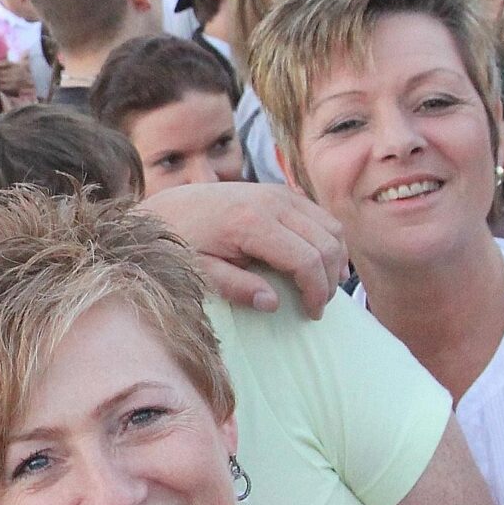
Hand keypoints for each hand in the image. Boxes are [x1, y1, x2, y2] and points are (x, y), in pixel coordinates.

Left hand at [137, 182, 347, 316]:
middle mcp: (271, 202)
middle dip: (329, 279)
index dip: (316, 291)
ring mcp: (278, 193)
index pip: (305, 260)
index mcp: (251, 223)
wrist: (168, 207)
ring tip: (324, 286)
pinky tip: (322, 262)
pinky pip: (319, 214)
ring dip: (335, 258)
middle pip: (325, 243)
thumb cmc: (182, 244)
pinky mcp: (279, 191)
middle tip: (319, 305)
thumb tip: (273, 303)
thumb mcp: (201, 271)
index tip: (312, 313)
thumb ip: (236, 287)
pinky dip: (328, 239)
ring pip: (330, 226)